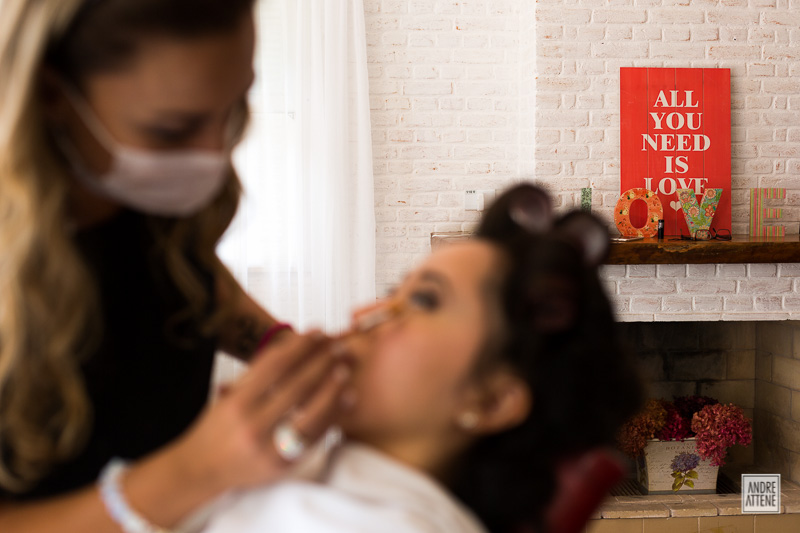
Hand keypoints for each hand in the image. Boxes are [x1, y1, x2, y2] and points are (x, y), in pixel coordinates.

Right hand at [165, 331, 354, 493]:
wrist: (201, 470)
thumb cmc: (216, 428)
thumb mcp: (229, 397)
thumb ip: (257, 377)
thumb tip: (295, 348)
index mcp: (237, 403)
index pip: (274, 366)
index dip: (299, 346)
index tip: (316, 332)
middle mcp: (252, 425)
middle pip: (296, 387)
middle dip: (320, 363)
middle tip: (337, 346)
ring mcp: (269, 448)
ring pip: (310, 414)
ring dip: (331, 389)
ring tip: (344, 370)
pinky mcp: (284, 466)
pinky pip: (315, 437)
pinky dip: (333, 416)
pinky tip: (346, 399)